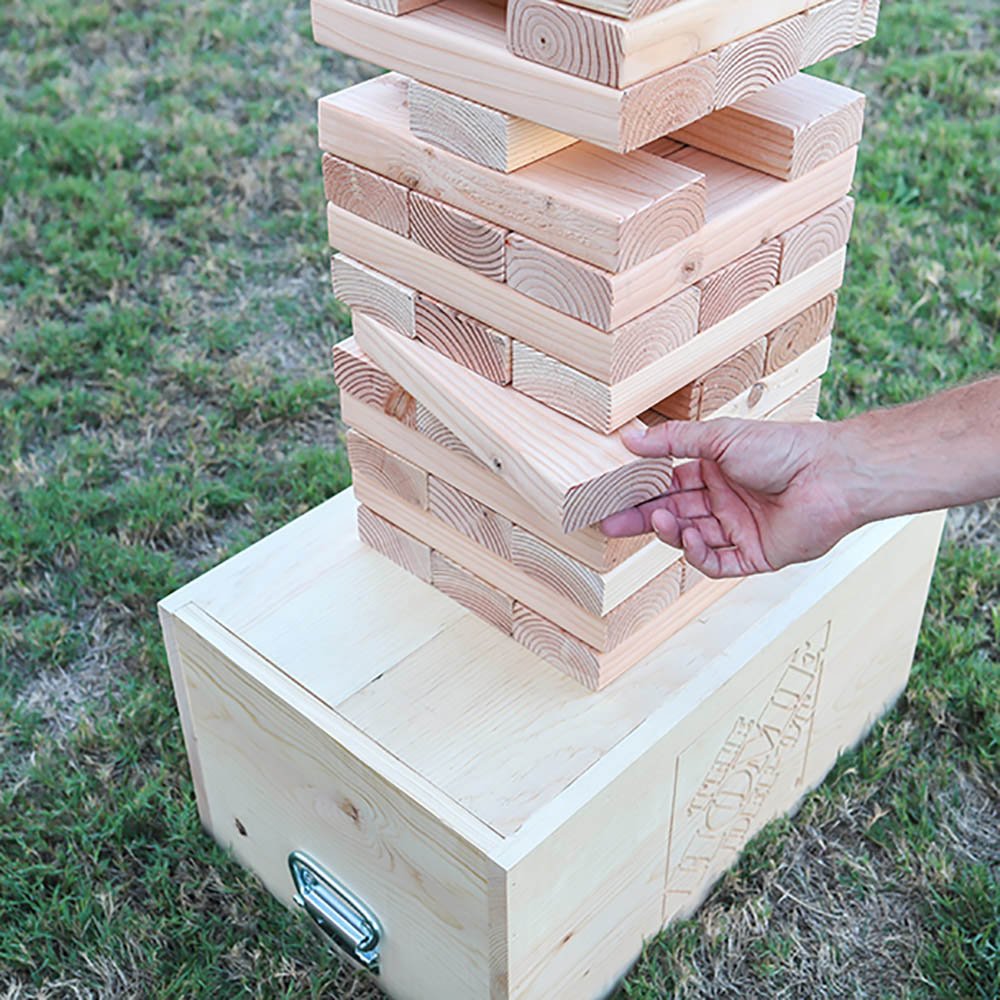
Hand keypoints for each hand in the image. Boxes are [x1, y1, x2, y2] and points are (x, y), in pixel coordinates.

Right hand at [602, 418, 854, 577]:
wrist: (829, 475)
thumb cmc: (781, 447)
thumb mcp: (719, 437)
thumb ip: (672, 441)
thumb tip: (631, 438)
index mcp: (716, 470)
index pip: (668, 484)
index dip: (641, 491)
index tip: (612, 495)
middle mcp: (725, 500)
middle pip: (674, 513)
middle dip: (642, 518)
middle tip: (609, 522)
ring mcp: (739, 528)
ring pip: (691, 538)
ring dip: (671, 531)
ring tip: (660, 520)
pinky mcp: (755, 555)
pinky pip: (717, 561)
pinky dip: (697, 554)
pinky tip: (689, 538)